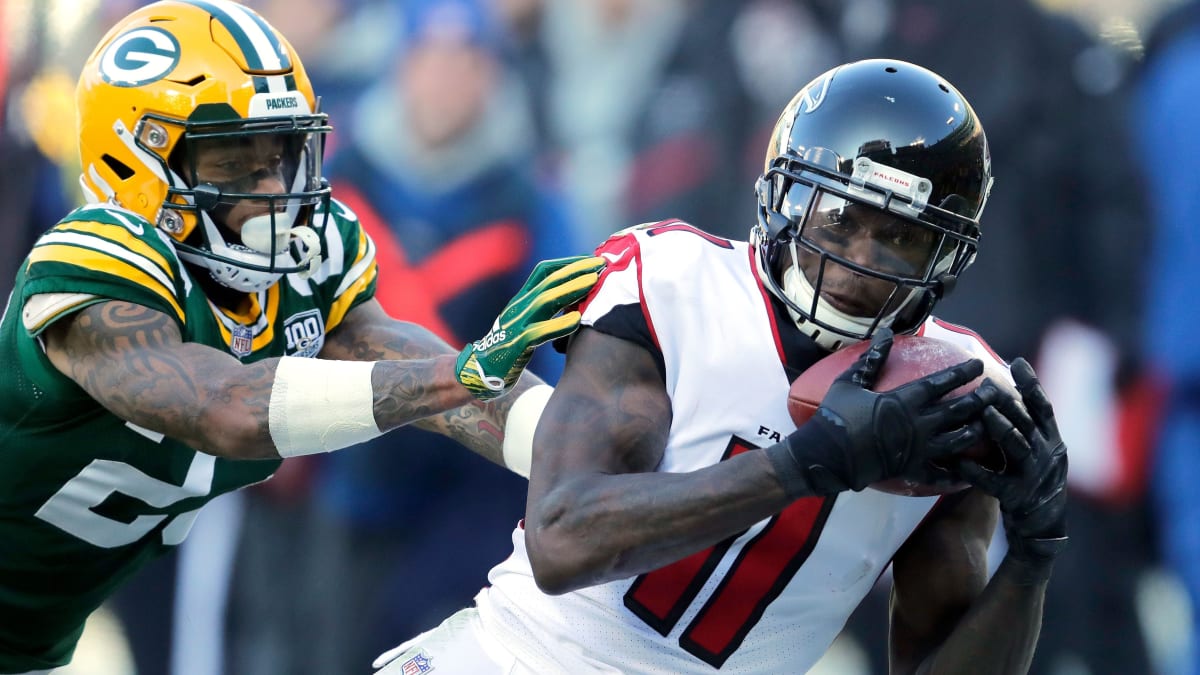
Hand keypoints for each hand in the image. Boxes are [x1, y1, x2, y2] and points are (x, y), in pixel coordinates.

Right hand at [456, 255, 604, 399]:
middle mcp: (518, 306)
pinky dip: (558, 325)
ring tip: (593, 282)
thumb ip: (548, 309)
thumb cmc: (511, 348)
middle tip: (601, 264)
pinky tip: (577, 320)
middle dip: (575, 269)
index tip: (592, 260)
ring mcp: (516, 324)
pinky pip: (538, 332)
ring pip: (544, 300)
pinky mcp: (515, 345)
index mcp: (522, 299)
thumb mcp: (528, 322)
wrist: (481, 372)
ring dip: (570, 289)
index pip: (544, 271)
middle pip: (548, 280)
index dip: (569, 262)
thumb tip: (578, 298)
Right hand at [769, 328, 994, 495]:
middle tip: (995, 392)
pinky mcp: (912, 469)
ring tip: (989, 424)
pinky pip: (941, 474)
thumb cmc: (836, 415)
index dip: (962, 372)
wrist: (826, 455)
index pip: (942, 382)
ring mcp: (918, 449)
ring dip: (976, 430)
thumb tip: (886, 332)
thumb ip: (872, 359)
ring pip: (958, 440)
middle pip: (959, 410)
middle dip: (980, 400)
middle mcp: (918, 424)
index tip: (978, 364)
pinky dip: (957, 475)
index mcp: (904, 400)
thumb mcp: (851, 381)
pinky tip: (971, 473)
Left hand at [957, 358, 1067, 575]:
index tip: (1017, 363)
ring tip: (983, 413)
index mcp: (1053, 443)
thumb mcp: (1034, 456)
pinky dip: (976, 472)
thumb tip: (999, 401)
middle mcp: (1049, 456)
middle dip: (1009, 401)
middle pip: (1029, 422)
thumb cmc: (1031, 487)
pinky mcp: (1019, 498)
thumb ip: (1022, 432)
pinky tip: (958, 464)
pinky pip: (994, 482)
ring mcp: (1036, 477)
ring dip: (1000, 428)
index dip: (1032, 385)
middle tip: (988, 382)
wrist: (1041, 532)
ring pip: (1017, 447)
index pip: (1044, 409)